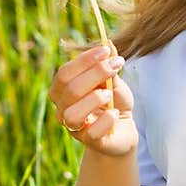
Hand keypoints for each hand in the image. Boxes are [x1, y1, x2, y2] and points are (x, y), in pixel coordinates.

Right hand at [49, 42, 137, 157]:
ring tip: (109, 95)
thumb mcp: (113, 81)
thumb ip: (108, 65)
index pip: (64, 73)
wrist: (123, 130)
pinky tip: (115, 114)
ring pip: (73, 114)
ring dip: (95, 100)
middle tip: (116, 65)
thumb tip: (108, 43)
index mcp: (62, 90)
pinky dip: (106, 120)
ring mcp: (73, 128)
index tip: (106, 51)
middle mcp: (62, 109)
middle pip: (70, 89)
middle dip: (95, 74)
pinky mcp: (89, 142)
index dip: (84, 60)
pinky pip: (91, 132)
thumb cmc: (113, 102)